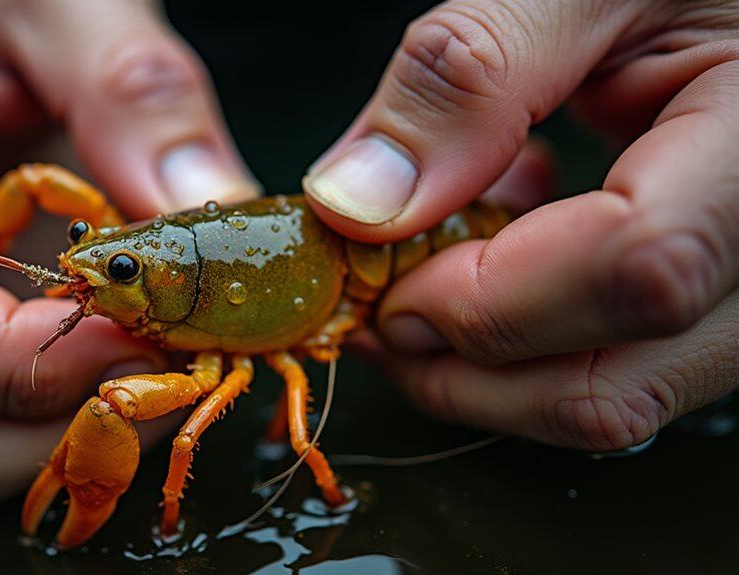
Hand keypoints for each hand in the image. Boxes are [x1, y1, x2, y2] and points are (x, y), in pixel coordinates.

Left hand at [304, 0, 738, 450]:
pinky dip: (522, 335)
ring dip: (481, 362)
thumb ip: (475, 73)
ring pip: (612, 394)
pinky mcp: (711, 295)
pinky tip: (496, 249)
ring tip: (420, 275)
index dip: (487, 300)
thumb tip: (360, 201)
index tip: (383, 280)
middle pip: (618, 383)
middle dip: (460, 368)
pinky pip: (614, 361)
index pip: (644, 269)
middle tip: (373, 309)